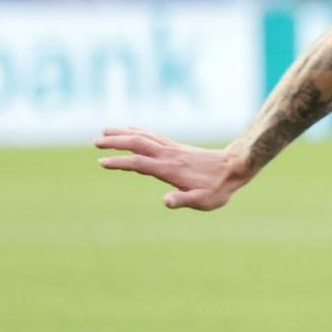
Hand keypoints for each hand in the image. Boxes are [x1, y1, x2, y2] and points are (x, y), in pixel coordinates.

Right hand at [95, 127, 249, 209]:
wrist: (235, 166)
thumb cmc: (219, 187)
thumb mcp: (204, 200)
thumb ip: (184, 200)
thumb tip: (166, 201)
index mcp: (169, 169)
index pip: (139, 163)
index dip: (120, 162)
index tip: (102, 162)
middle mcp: (168, 155)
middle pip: (137, 143)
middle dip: (115, 142)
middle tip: (95, 142)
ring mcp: (172, 149)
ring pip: (143, 136)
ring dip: (123, 133)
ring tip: (104, 131)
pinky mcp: (176, 147)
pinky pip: (153, 136)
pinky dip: (138, 131)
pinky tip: (130, 130)